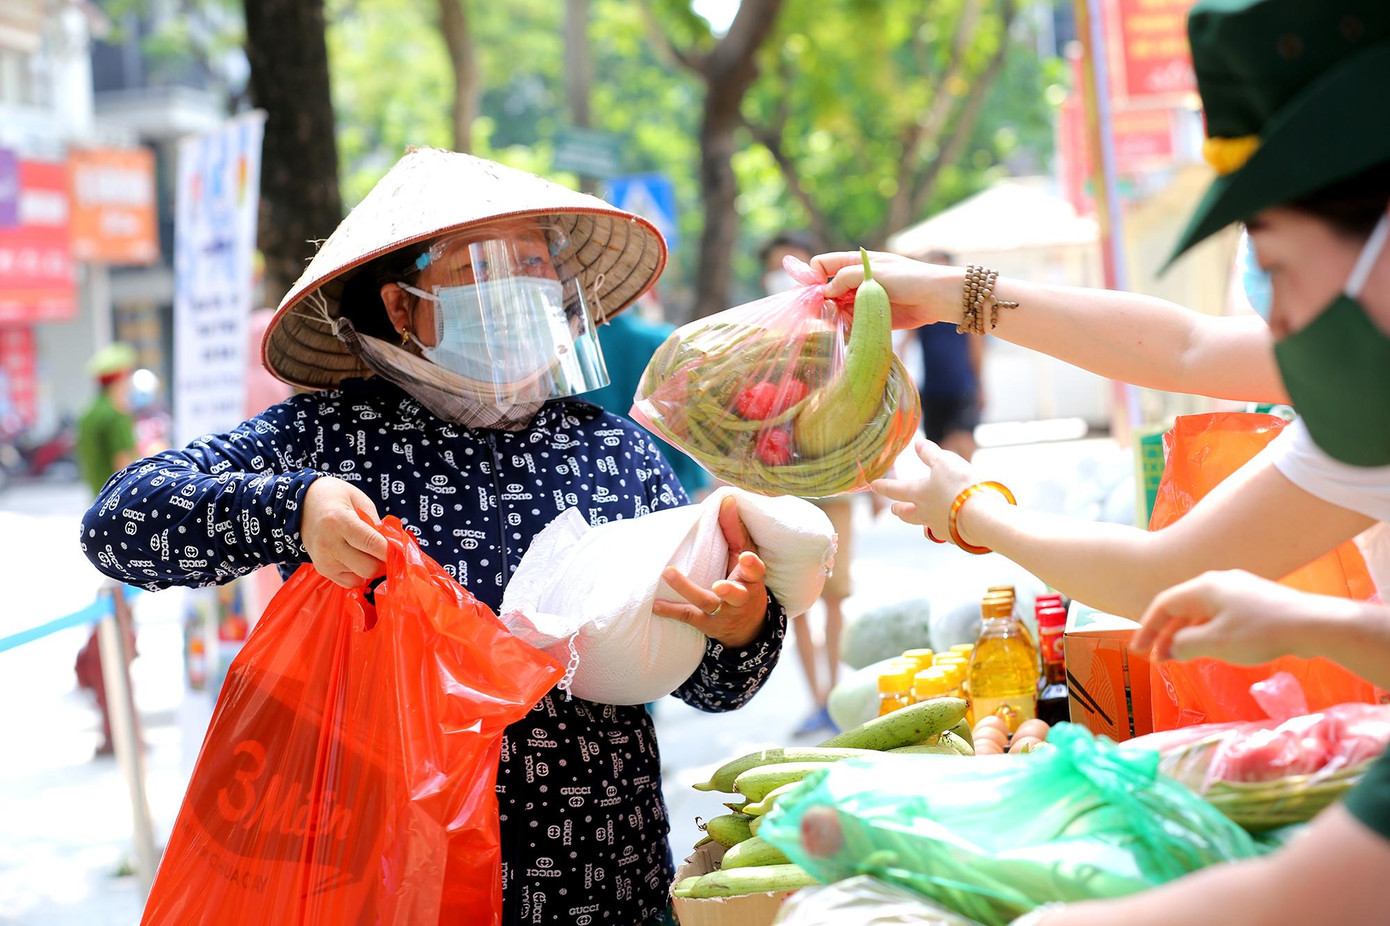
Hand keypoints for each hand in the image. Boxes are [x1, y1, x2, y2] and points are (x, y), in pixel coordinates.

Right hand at [300, 476, 388, 587]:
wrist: (301, 505)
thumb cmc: (334, 497)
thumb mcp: (359, 499)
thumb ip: (376, 522)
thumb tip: (392, 545)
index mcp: (339, 521)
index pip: (372, 544)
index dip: (391, 550)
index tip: (402, 550)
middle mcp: (329, 544)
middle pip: (368, 567)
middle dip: (383, 561)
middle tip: (388, 551)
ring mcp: (324, 560)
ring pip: (361, 577)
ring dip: (372, 567)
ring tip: (369, 551)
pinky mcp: (322, 570)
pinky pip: (351, 582)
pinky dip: (360, 574)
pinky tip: (357, 558)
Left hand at [653, 495, 768, 647]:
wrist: (747, 627)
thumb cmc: (743, 581)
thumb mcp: (743, 557)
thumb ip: (734, 530)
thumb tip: (727, 499)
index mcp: (751, 580)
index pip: (756, 573)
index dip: (752, 566)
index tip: (746, 558)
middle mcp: (739, 598)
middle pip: (737, 595)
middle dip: (729, 590)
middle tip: (718, 586)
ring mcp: (722, 612)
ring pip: (706, 603)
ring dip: (687, 590)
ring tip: (669, 573)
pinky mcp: (706, 622)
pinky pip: (688, 616)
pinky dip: (670, 611)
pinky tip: (654, 604)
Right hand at [811, 250, 961, 329]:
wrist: (937, 298)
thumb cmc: (909, 278)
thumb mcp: (875, 272)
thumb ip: (846, 278)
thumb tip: (825, 292)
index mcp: (855, 263)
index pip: (822, 265)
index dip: (813, 276)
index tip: (812, 292)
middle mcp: (855, 281)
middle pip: (827, 290)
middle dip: (821, 301)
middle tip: (821, 313)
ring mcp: (862, 300)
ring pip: (836, 308)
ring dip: (833, 316)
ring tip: (837, 323)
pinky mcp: (870, 317)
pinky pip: (850, 323)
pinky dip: (845, 327)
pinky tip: (847, 331)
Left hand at [870, 438, 979, 544]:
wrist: (980, 518)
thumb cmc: (959, 486)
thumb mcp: (945, 462)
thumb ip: (930, 453)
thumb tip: (918, 444)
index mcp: (918, 494)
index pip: (895, 490)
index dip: (883, 486)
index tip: (873, 486)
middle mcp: (925, 513)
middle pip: (906, 514)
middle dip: (899, 510)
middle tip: (894, 508)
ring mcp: (939, 527)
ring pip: (924, 525)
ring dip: (920, 521)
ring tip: (921, 519)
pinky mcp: (954, 537)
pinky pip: (945, 532)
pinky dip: (945, 527)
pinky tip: (949, 525)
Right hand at [1132, 570, 1326, 662]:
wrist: (1313, 624)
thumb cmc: (1261, 632)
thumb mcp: (1215, 643)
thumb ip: (1185, 644)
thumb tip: (1172, 647)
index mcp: (1204, 587)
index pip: (1164, 604)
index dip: (1147, 628)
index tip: (1138, 650)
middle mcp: (1218, 582)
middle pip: (1182, 607)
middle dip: (1166, 634)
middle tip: (1158, 659)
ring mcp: (1239, 590)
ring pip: (1201, 612)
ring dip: (1187, 635)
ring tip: (1181, 657)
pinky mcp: (1255, 601)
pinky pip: (1220, 615)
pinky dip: (1207, 631)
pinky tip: (1211, 648)